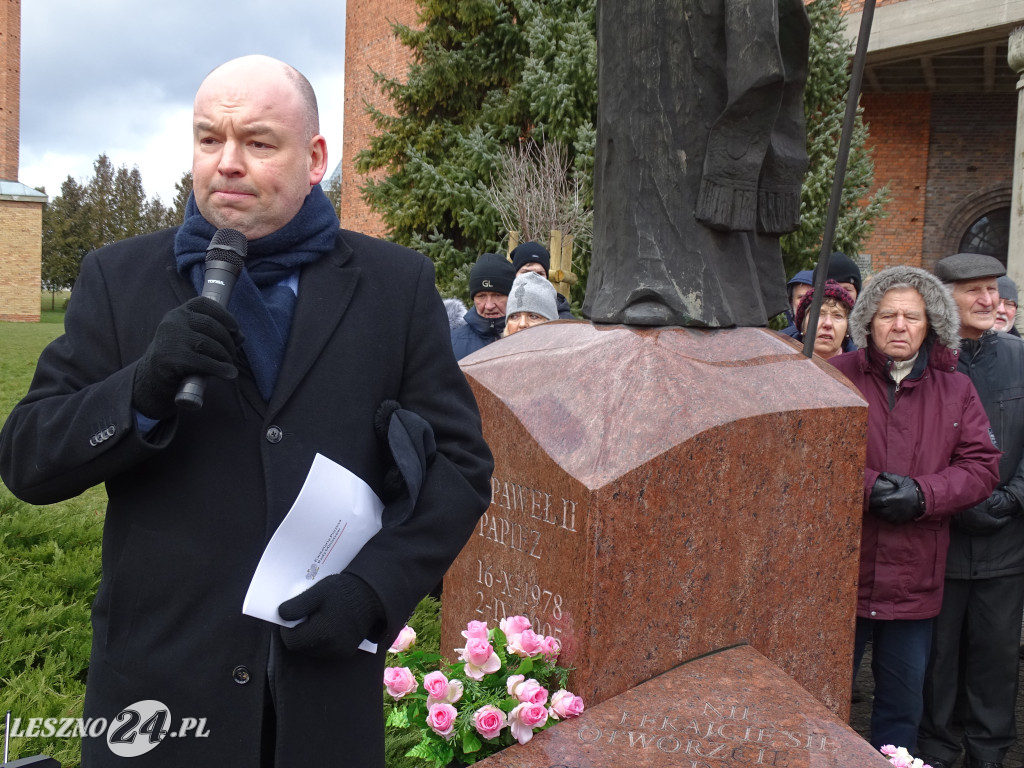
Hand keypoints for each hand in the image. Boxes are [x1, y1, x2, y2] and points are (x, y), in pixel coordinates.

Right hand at [132, 296, 241, 419]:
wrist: (152, 376)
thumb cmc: (180, 355)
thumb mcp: (196, 340)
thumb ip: (218, 335)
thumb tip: (241, 337)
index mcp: (180, 312)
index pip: (205, 304)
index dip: (225, 315)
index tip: (235, 329)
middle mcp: (174, 321)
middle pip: (211, 326)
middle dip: (228, 342)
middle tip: (232, 355)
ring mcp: (171, 338)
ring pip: (209, 344)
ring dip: (225, 356)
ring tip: (229, 365)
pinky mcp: (171, 358)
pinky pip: (204, 362)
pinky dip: (221, 369)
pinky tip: (229, 373)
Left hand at [279, 573, 382, 657]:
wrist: (372, 596)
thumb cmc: (344, 591)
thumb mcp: (318, 592)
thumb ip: (297, 605)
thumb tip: (281, 615)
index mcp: (322, 633)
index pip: (291, 641)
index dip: (287, 628)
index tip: (291, 615)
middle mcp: (331, 647)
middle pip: (301, 647)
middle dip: (298, 632)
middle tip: (305, 615)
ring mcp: (339, 652)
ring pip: (312, 650)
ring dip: (309, 637)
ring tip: (318, 618)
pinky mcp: (346, 652)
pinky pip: (325, 650)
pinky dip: (322, 640)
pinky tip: (328, 625)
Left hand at [869, 472, 924, 523]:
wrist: (923, 499)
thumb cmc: (912, 489)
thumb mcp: (902, 481)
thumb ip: (891, 477)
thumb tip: (881, 474)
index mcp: (892, 498)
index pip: (878, 501)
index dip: (872, 501)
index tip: (869, 499)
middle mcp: (893, 508)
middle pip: (879, 510)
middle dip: (874, 508)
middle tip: (870, 505)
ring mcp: (897, 515)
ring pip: (883, 516)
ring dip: (878, 513)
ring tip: (875, 509)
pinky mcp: (900, 519)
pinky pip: (890, 520)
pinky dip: (886, 518)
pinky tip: (884, 514)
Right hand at [954, 488, 1019, 533]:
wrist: (946, 507)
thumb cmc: (963, 502)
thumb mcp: (978, 500)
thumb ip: (987, 501)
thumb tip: (993, 498)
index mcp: (984, 521)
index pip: (999, 523)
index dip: (1006, 520)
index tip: (1010, 517)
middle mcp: (978, 527)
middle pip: (993, 529)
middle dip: (1000, 525)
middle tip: (1004, 520)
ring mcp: (970, 529)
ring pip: (985, 532)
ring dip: (991, 528)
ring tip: (995, 522)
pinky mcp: (963, 529)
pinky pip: (977, 531)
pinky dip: (982, 529)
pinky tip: (982, 524)